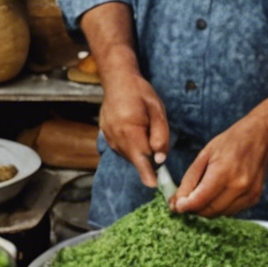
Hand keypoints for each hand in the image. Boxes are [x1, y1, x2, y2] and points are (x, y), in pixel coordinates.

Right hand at [100, 69, 170, 189]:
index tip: (153, 185)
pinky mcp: (107, 138)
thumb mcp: (157, 110)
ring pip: (129, 155)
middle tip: (156, 146)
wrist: (117, 81)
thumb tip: (160, 158)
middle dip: (148, 159)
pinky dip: (132, 147)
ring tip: (143, 127)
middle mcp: (116, 137)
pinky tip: (135, 131)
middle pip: (135, 158)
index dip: (148, 172)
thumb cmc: (140, 93)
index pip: (141, 156)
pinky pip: (123, 149)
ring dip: (140, 151)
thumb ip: (161, 134)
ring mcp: (109, 138)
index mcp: (129, 129)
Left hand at [172, 105, 267, 217]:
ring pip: (220, 214)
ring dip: (207, 209)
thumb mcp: (204, 155)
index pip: (199, 200)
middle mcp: (239, 185)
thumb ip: (190, 180)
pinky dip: (221, 207)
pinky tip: (218, 194)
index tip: (176, 205)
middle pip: (209, 210)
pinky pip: (232, 211)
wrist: (260, 136)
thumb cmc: (231, 142)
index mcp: (223, 172)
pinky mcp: (255, 197)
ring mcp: (249, 193)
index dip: (184, 206)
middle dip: (194, 209)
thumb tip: (177, 202)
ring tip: (201, 195)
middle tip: (185, 201)